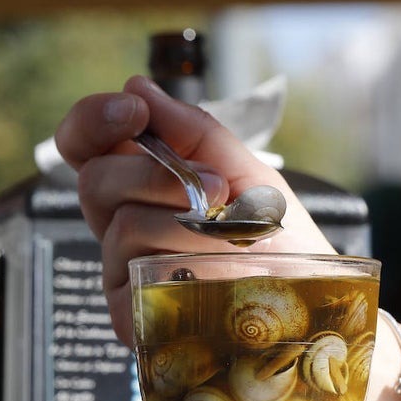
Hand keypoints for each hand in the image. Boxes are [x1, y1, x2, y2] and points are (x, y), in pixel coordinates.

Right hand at [54, 75, 333, 344]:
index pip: (85, 145)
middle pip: (93, 179)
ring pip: (124, 222)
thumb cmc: (283, 245)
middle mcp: (122, 225)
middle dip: (154, 173)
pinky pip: (137, 265)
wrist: (314, 306)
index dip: (93, 120)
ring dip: (187, 221)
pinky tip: (217, 269)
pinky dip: (186, 256)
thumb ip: (193, 131)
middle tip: (216, 187)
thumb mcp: (248, 173)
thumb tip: (137, 87)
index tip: (133, 111)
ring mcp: (123, 270)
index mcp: (141, 186)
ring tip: (234, 237)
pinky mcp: (129, 312)